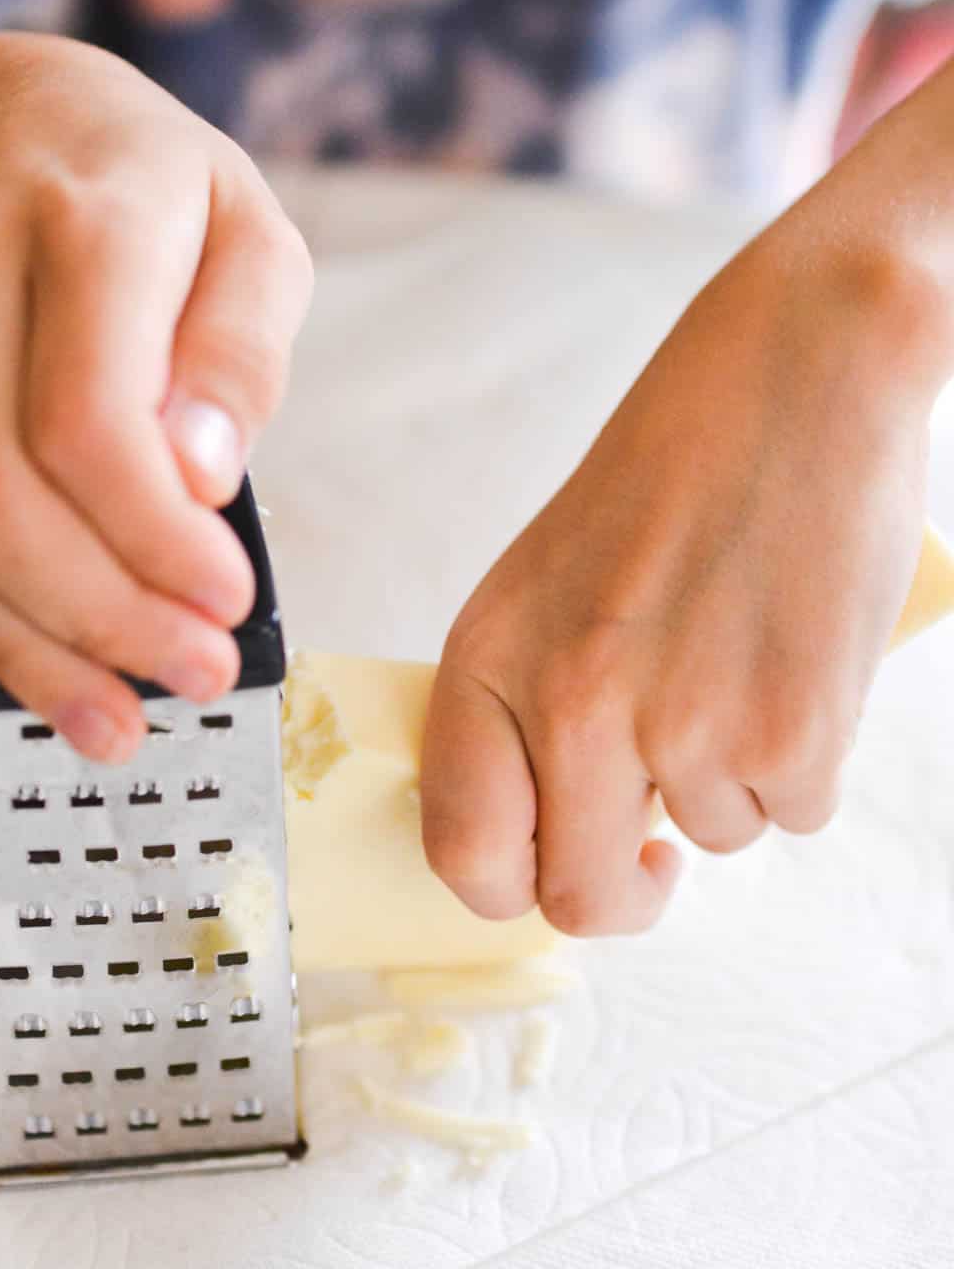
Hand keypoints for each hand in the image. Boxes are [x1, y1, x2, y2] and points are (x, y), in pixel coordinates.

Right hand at [0, 32, 311, 759]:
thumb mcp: (253, 229)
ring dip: (28, 650)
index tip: (228, 600)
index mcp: (80, 230)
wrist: (5, 124)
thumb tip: (203, 472)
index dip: (153, 537)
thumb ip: (241, 345)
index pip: (87, 419)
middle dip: (101, 616)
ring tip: (116, 724)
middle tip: (196, 675)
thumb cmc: (154, 187)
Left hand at [422, 204, 949, 935]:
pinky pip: (796, 809)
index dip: (511, 889)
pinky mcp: (793, 732)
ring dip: (732, 782)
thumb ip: (532, 702)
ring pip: (713, 838)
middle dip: (626, 888)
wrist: (796, 372)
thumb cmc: (676, 467)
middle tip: (656, 848)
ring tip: (743, 659)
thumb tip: (563, 827)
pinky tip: (797, 658)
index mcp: (491, 659)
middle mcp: (572, 705)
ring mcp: (684, 726)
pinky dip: (806, 759)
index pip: (463, 851)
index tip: (555, 866)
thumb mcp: (550, 580)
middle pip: (581, 896)